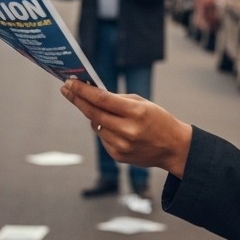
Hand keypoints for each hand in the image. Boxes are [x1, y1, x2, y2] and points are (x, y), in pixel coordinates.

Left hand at [61, 78, 192, 177]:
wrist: (173, 148)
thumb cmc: (157, 120)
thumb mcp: (143, 103)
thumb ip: (117, 99)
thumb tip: (91, 94)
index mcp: (136, 113)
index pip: (102, 99)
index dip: (83, 90)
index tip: (69, 83)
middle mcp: (128, 131)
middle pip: (93, 113)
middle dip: (77, 99)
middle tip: (65, 89)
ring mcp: (122, 146)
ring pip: (96, 126)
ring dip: (94, 116)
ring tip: (104, 111)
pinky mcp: (118, 156)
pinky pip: (102, 138)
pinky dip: (104, 129)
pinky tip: (116, 128)